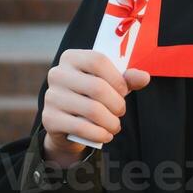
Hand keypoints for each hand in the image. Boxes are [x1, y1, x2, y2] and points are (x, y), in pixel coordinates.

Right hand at [40, 49, 150, 166]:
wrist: (69, 125)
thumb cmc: (93, 97)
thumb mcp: (112, 85)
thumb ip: (128, 79)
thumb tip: (143, 77)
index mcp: (72, 58)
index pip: (98, 61)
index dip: (117, 78)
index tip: (124, 91)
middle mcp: (57, 74)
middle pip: (97, 87)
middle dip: (117, 104)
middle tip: (121, 112)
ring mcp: (51, 96)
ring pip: (92, 110)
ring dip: (111, 122)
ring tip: (115, 125)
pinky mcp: (49, 118)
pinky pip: (81, 127)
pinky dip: (100, 133)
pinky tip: (106, 135)